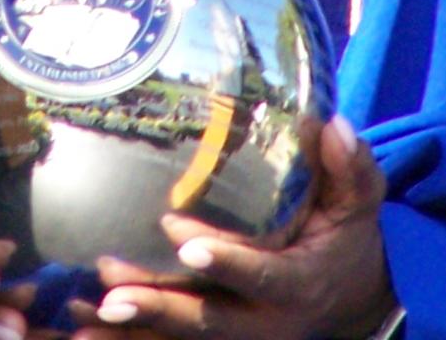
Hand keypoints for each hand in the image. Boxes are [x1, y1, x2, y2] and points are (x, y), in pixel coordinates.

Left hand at [71, 117, 394, 339]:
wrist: (354, 295)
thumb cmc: (348, 237)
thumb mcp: (360, 202)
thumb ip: (351, 167)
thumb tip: (335, 125)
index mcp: (299, 283)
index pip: (262, 274)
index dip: (227, 262)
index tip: (187, 243)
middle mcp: (266, 319)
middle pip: (210, 319)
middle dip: (162, 307)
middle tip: (115, 294)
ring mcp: (240, 333)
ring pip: (184, 336)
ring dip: (138, 325)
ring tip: (91, 309)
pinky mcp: (218, 334)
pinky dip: (133, 337)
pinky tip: (85, 324)